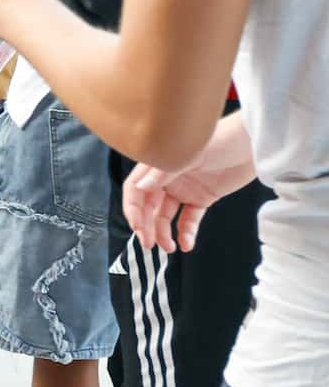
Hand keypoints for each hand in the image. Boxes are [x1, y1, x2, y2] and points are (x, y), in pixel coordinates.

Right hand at [123, 136, 254, 253]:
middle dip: (146, 226)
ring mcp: (184, 188)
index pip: (136, 189)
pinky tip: (186, 243)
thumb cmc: (223, 139)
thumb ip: (163, 172)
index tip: (138, 227)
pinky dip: (186, 232)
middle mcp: (167, 178)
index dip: (133, 209)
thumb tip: (140, 187)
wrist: (254, 144)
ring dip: (164, 232)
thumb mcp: (190, 155)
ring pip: (166, 215)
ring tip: (170, 247)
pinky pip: (189, 218)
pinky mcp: (202, 198)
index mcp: (159, 165)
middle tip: (149, 243)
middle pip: (148, 205)